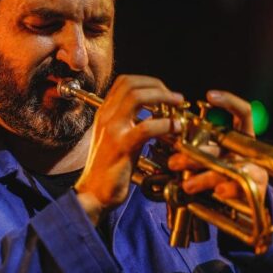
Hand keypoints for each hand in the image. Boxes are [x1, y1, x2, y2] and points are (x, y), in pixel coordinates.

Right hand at [74, 75, 183, 223]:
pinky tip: (176, 129)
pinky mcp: (121, 146)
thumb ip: (130, 122)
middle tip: (175, 98)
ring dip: (162, 97)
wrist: (94, 192)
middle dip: (158, 86)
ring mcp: (112, 129)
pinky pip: (146, 127)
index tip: (164, 91)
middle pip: (131, 84)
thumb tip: (155, 112)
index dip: (148, 81)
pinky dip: (166, 124)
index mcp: (104, 112)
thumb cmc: (109, 168)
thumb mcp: (116, 137)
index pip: (124, 81)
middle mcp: (106, 116)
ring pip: (137, 97)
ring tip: (178, 105)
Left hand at [167, 90, 267, 201]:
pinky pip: (242, 186)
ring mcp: (250, 167)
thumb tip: (153, 125)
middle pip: (221, 146)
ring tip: (187, 185)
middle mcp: (243, 150)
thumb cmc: (211, 170)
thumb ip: (185, 141)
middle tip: (172, 162)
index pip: (241, 113)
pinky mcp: (254, 188)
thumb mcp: (201, 153)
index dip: (229, 101)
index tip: (209, 95)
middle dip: (194, 154)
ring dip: (206, 176)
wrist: (238, 199)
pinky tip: (219, 192)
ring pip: (229, 167)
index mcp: (233, 137)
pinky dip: (230, 189)